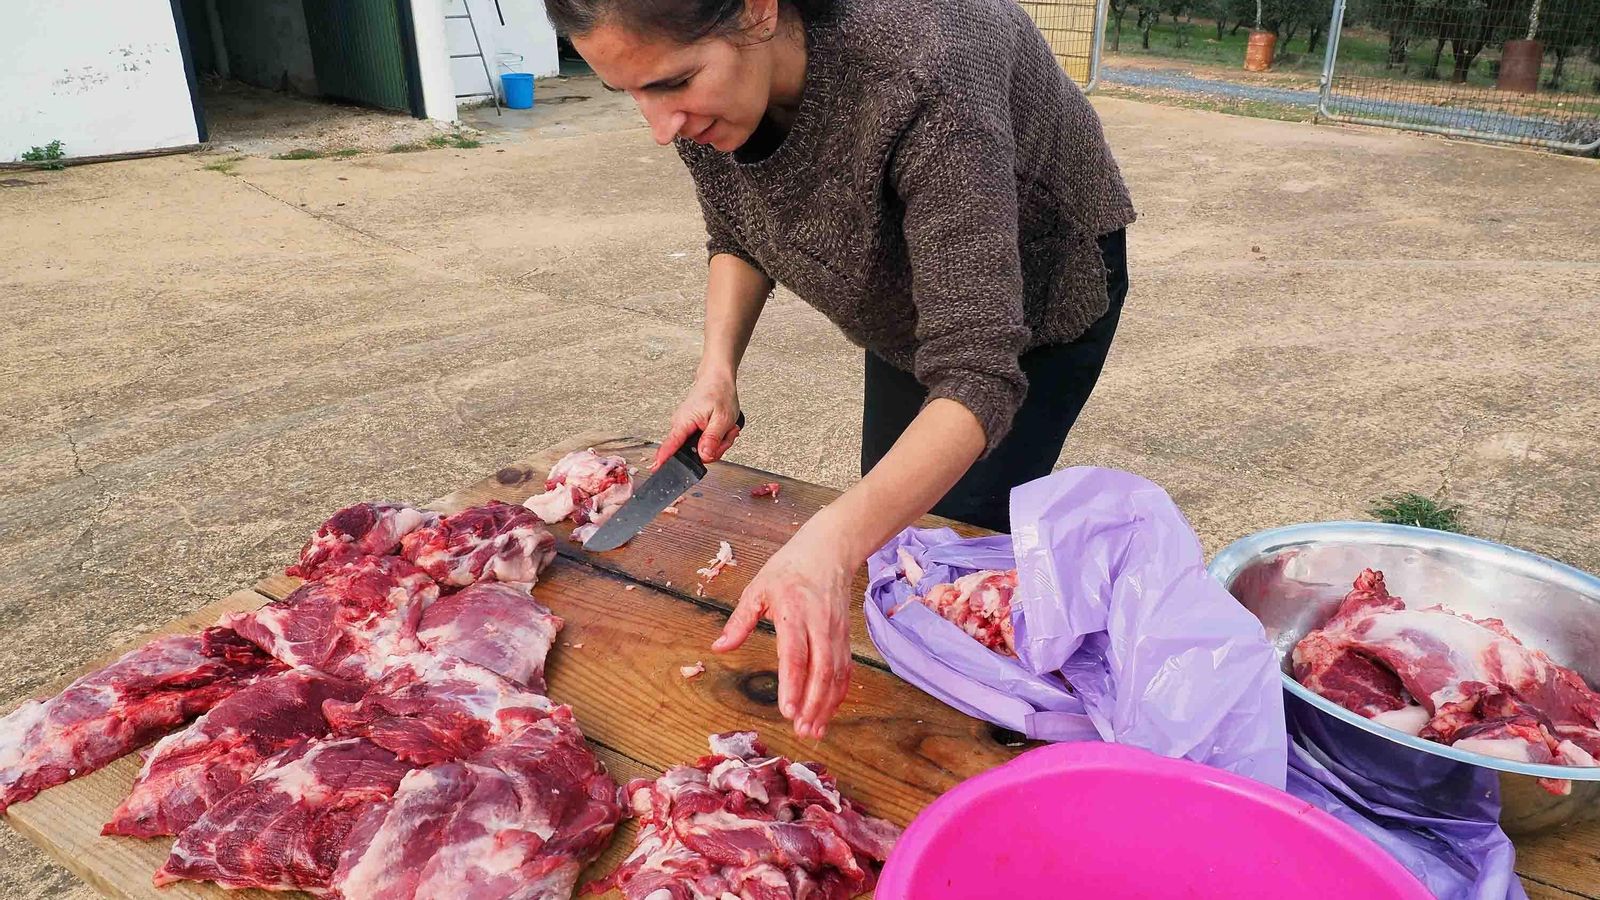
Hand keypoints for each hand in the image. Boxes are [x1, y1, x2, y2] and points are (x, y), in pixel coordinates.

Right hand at [655, 372, 741, 468]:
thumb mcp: (722, 419)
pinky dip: (716, 438)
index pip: (670, 446)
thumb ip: (712, 440)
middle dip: (714, 449)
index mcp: (684, 422)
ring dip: (718, 443)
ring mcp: (685, 428)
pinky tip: (722, 429)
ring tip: (726, 429)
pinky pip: (703, 443)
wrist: (717, 378)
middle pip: (694, 454)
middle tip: (727, 435)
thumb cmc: (719, 393)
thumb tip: (704, 456)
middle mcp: (680, 426)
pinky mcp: (691, 429)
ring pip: (701, 449)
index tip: (656, 470)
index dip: (664, 460)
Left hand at [713, 520, 854, 739]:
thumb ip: (740, 621)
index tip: (788, 710)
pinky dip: (838, 694)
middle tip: (801, 730)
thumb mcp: (757, 588)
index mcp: (794, 612)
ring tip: (813, 730)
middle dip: (813, 704)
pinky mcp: (845, 638)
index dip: (793, 685)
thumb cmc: (789, 569)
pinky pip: (845, 671)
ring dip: (826, 705)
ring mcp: (836, 633)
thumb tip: (719, 648)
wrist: (828, 551)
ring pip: (836, 675)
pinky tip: (828, 712)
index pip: (796, 655)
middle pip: (821, 671)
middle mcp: (820, 625)